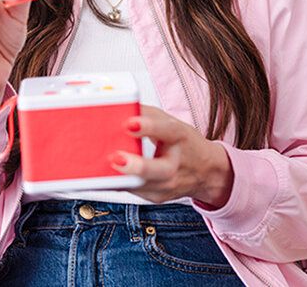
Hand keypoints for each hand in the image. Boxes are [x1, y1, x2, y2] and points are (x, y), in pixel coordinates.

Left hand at [111, 105, 233, 207]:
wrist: (206, 172)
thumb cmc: (184, 144)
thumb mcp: (171, 123)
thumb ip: (146, 115)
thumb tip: (118, 108)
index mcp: (180, 138)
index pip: (167, 131)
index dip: (149, 127)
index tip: (129, 123)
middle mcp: (175, 165)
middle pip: (158, 170)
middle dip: (136, 166)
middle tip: (116, 158)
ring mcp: (167, 185)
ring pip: (142, 186)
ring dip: (120, 178)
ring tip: (100, 171)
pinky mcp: (156, 197)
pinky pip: (133, 191)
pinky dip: (117, 183)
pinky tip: (102, 178)